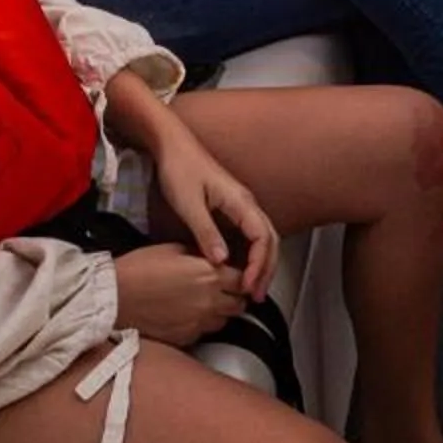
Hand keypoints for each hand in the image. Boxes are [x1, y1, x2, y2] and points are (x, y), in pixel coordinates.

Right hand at [112, 244, 249, 344]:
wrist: (114, 297)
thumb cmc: (138, 269)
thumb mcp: (174, 249)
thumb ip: (201, 257)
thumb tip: (213, 261)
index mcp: (208, 274)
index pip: (243, 280)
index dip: (241, 278)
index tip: (236, 277)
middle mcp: (209, 301)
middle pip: (240, 304)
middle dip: (235, 297)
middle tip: (225, 292)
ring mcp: (198, 323)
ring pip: (224, 321)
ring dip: (220, 313)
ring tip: (205, 305)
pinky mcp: (185, 338)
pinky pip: (203, 333)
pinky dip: (201, 326)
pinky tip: (188, 317)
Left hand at [152, 135, 280, 299]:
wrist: (172, 146)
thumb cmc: (180, 169)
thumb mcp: (189, 203)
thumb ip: (205, 232)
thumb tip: (221, 261)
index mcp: (241, 202)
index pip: (263, 237)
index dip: (258, 264)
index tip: (246, 284)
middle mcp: (246, 205)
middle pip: (270, 240)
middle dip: (266, 269)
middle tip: (255, 295)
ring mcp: (240, 207)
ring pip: (262, 239)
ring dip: (260, 264)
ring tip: (250, 288)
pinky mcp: (230, 210)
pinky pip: (248, 236)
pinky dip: (249, 256)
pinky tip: (238, 270)